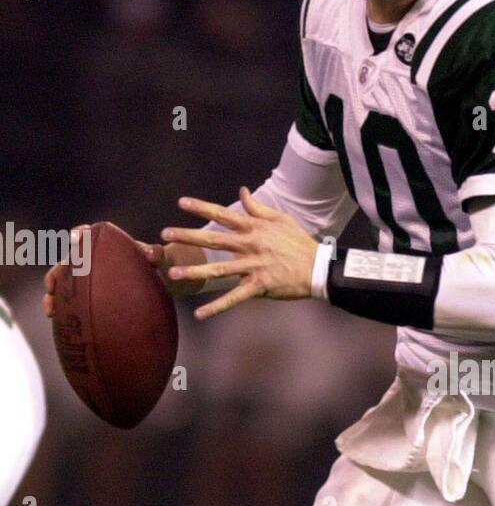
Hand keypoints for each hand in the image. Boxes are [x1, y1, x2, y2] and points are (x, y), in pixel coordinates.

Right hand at [43, 229, 164, 316]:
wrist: (142, 279)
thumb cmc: (145, 264)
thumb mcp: (151, 258)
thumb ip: (153, 254)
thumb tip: (153, 254)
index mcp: (99, 243)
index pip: (86, 235)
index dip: (80, 234)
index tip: (78, 236)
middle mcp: (84, 257)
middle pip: (67, 260)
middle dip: (60, 269)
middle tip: (57, 278)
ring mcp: (78, 274)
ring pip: (58, 280)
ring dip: (52, 291)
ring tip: (51, 306)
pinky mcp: (76, 291)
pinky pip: (62, 298)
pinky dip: (55, 305)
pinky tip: (52, 317)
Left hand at [160, 187, 317, 320]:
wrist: (318, 268)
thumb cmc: (299, 243)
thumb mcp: (281, 219)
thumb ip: (258, 208)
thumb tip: (242, 191)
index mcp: (254, 228)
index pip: (223, 215)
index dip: (202, 208)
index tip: (182, 203)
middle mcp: (251, 245)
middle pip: (214, 239)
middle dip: (188, 236)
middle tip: (165, 234)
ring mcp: (254, 266)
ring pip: (220, 269)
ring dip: (195, 271)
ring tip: (173, 273)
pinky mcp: (259, 285)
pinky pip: (234, 298)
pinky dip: (217, 307)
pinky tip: (199, 314)